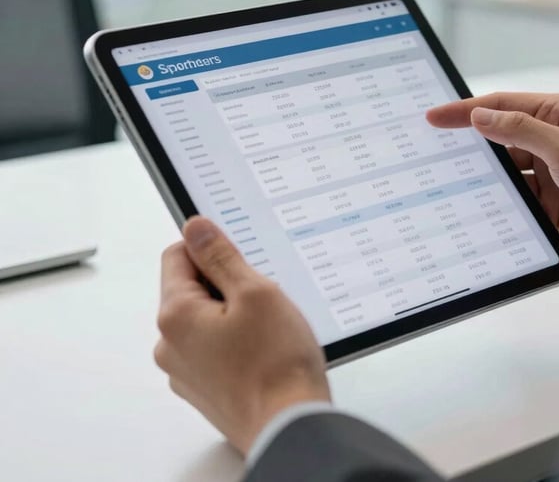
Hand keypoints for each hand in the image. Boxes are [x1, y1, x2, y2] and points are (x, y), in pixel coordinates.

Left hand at [154, 216, 330, 454]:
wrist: (290, 427)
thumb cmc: (277, 366)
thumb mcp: (256, 292)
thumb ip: (221, 256)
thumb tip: (196, 228)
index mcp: (176, 316)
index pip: (178, 255)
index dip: (212, 249)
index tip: (240, 258)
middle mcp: (170, 345)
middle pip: (192, 288)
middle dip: (228, 285)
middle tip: (262, 300)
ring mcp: (185, 371)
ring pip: (206, 318)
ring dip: (234, 314)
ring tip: (267, 330)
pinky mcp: (204, 388)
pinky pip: (214, 347)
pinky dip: (236, 341)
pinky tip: (264, 351)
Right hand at [427, 93, 558, 271]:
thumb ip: (520, 130)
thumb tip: (481, 117)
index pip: (502, 106)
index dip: (466, 111)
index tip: (435, 117)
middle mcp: (552, 138)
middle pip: (499, 135)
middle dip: (470, 141)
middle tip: (432, 147)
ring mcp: (550, 171)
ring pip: (505, 168)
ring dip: (484, 173)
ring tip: (447, 177)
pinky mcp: (549, 201)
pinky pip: (515, 195)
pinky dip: (497, 198)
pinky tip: (477, 201)